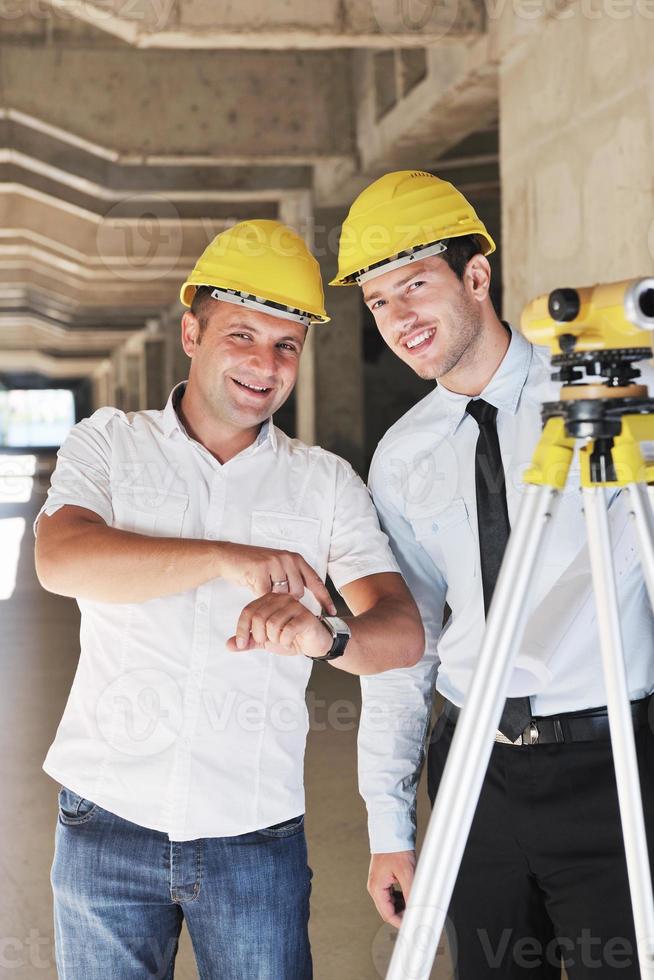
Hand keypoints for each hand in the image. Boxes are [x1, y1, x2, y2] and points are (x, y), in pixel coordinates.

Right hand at [215, 541, 335, 613]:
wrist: (228, 557)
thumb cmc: (253, 566)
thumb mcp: (277, 567)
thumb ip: (291, 578)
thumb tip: (301, 598)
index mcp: (294, 558)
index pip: (314, 581)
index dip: (324, 598)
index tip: (332, 612)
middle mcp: (288, 559)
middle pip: (297, 593)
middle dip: (286, 599)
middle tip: (271, 591)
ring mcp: (275, 563)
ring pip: (282, 595)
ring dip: (272, 597)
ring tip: (261, 585)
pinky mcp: (261, 570)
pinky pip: (266, 595)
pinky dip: (260, 595)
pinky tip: (253, 584)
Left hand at [227, 594, 334, 658]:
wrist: (314, 644)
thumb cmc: (290, 637)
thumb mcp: (265, 641)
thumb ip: (249, 641)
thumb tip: (229, 645)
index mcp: (269, 600)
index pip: (248, 611)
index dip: (242, 630)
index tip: (241, 645)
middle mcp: (281, 599)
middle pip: (259, 617)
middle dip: (260, 636)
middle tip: (268, 642)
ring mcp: (295, 606)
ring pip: (272, 625)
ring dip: (275, 639)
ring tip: (282, 640)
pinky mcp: (306, 617)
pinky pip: (287, 630)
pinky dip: (286, 641)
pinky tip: (291, 641)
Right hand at [367, 850, 415, 927]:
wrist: (392, 832)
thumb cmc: (395, 849)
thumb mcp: (406, 873)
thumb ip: (410, 893)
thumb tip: (416, 909)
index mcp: (376, 888)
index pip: (387, 914)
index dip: (401, 922)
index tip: (412, 925)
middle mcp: (376, 887)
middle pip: (389, 910)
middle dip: (403, 915)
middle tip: (417, 916)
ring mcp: (381, 882)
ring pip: (392, 902)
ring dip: (403, 906)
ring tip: (416, 906)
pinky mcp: (386, 877)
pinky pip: (393, 894)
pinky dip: (402, 897)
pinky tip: (411, 896)